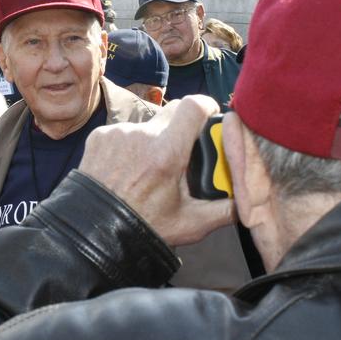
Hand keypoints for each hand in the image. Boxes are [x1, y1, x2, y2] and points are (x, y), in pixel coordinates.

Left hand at [79, 95, 234, 246]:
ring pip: (147, 125)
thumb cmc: (142, 228)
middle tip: (183, 151)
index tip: (209, 114)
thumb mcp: (190, 224)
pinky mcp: (99, 137)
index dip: (205, 105)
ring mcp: (117, 133)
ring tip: (149, 170)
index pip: (193, 106)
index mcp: (166, 153)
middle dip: (181, 127)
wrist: (93, 234)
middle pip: (171, 112)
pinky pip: (123, 132)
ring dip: (153, 141)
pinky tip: (126, 169)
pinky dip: (130, 146)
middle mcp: (141, 136)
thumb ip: (224, 209)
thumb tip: (247, 201)